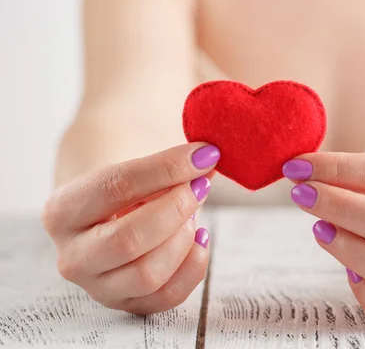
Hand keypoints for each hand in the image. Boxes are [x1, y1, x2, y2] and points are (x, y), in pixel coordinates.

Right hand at [42, 143, 220, 313]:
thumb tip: (207, 160)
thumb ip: (167, 162)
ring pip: (148, 275)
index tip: (202, 155)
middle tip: (200, 185)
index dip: (165, 169)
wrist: (111, 211)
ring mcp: (97, 286)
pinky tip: (199, 238)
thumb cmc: (125, 182)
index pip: (115, 187)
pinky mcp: (127, 303)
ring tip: (192, 213)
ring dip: (183, 239)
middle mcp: (71, 256)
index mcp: (61, 210)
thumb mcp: (135, 162)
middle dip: (176, 208)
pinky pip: (168, 295)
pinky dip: (193, 265)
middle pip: (128, 240)